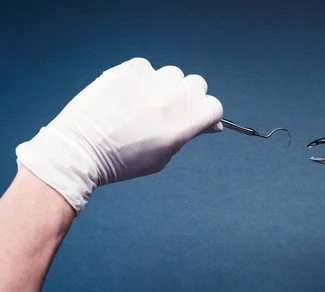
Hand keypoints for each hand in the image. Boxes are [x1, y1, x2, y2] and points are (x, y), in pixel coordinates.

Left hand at [16, 57, 222, 213]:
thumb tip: (209, 123)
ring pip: (172, 74)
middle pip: (197, 85)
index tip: (198, 119)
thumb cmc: (124, 161)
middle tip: (170, 111)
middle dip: (189, 97)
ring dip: (165, 86)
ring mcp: (149, 81)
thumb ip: (188, 134)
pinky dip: (141, 79)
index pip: (214, 106)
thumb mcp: (164, 156)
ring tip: (144, 103)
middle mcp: (171, 98)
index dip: (208, 114)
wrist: (81, 150)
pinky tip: (127, 95)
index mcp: (184, 123)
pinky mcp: (127, 70)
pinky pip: (145, 68)